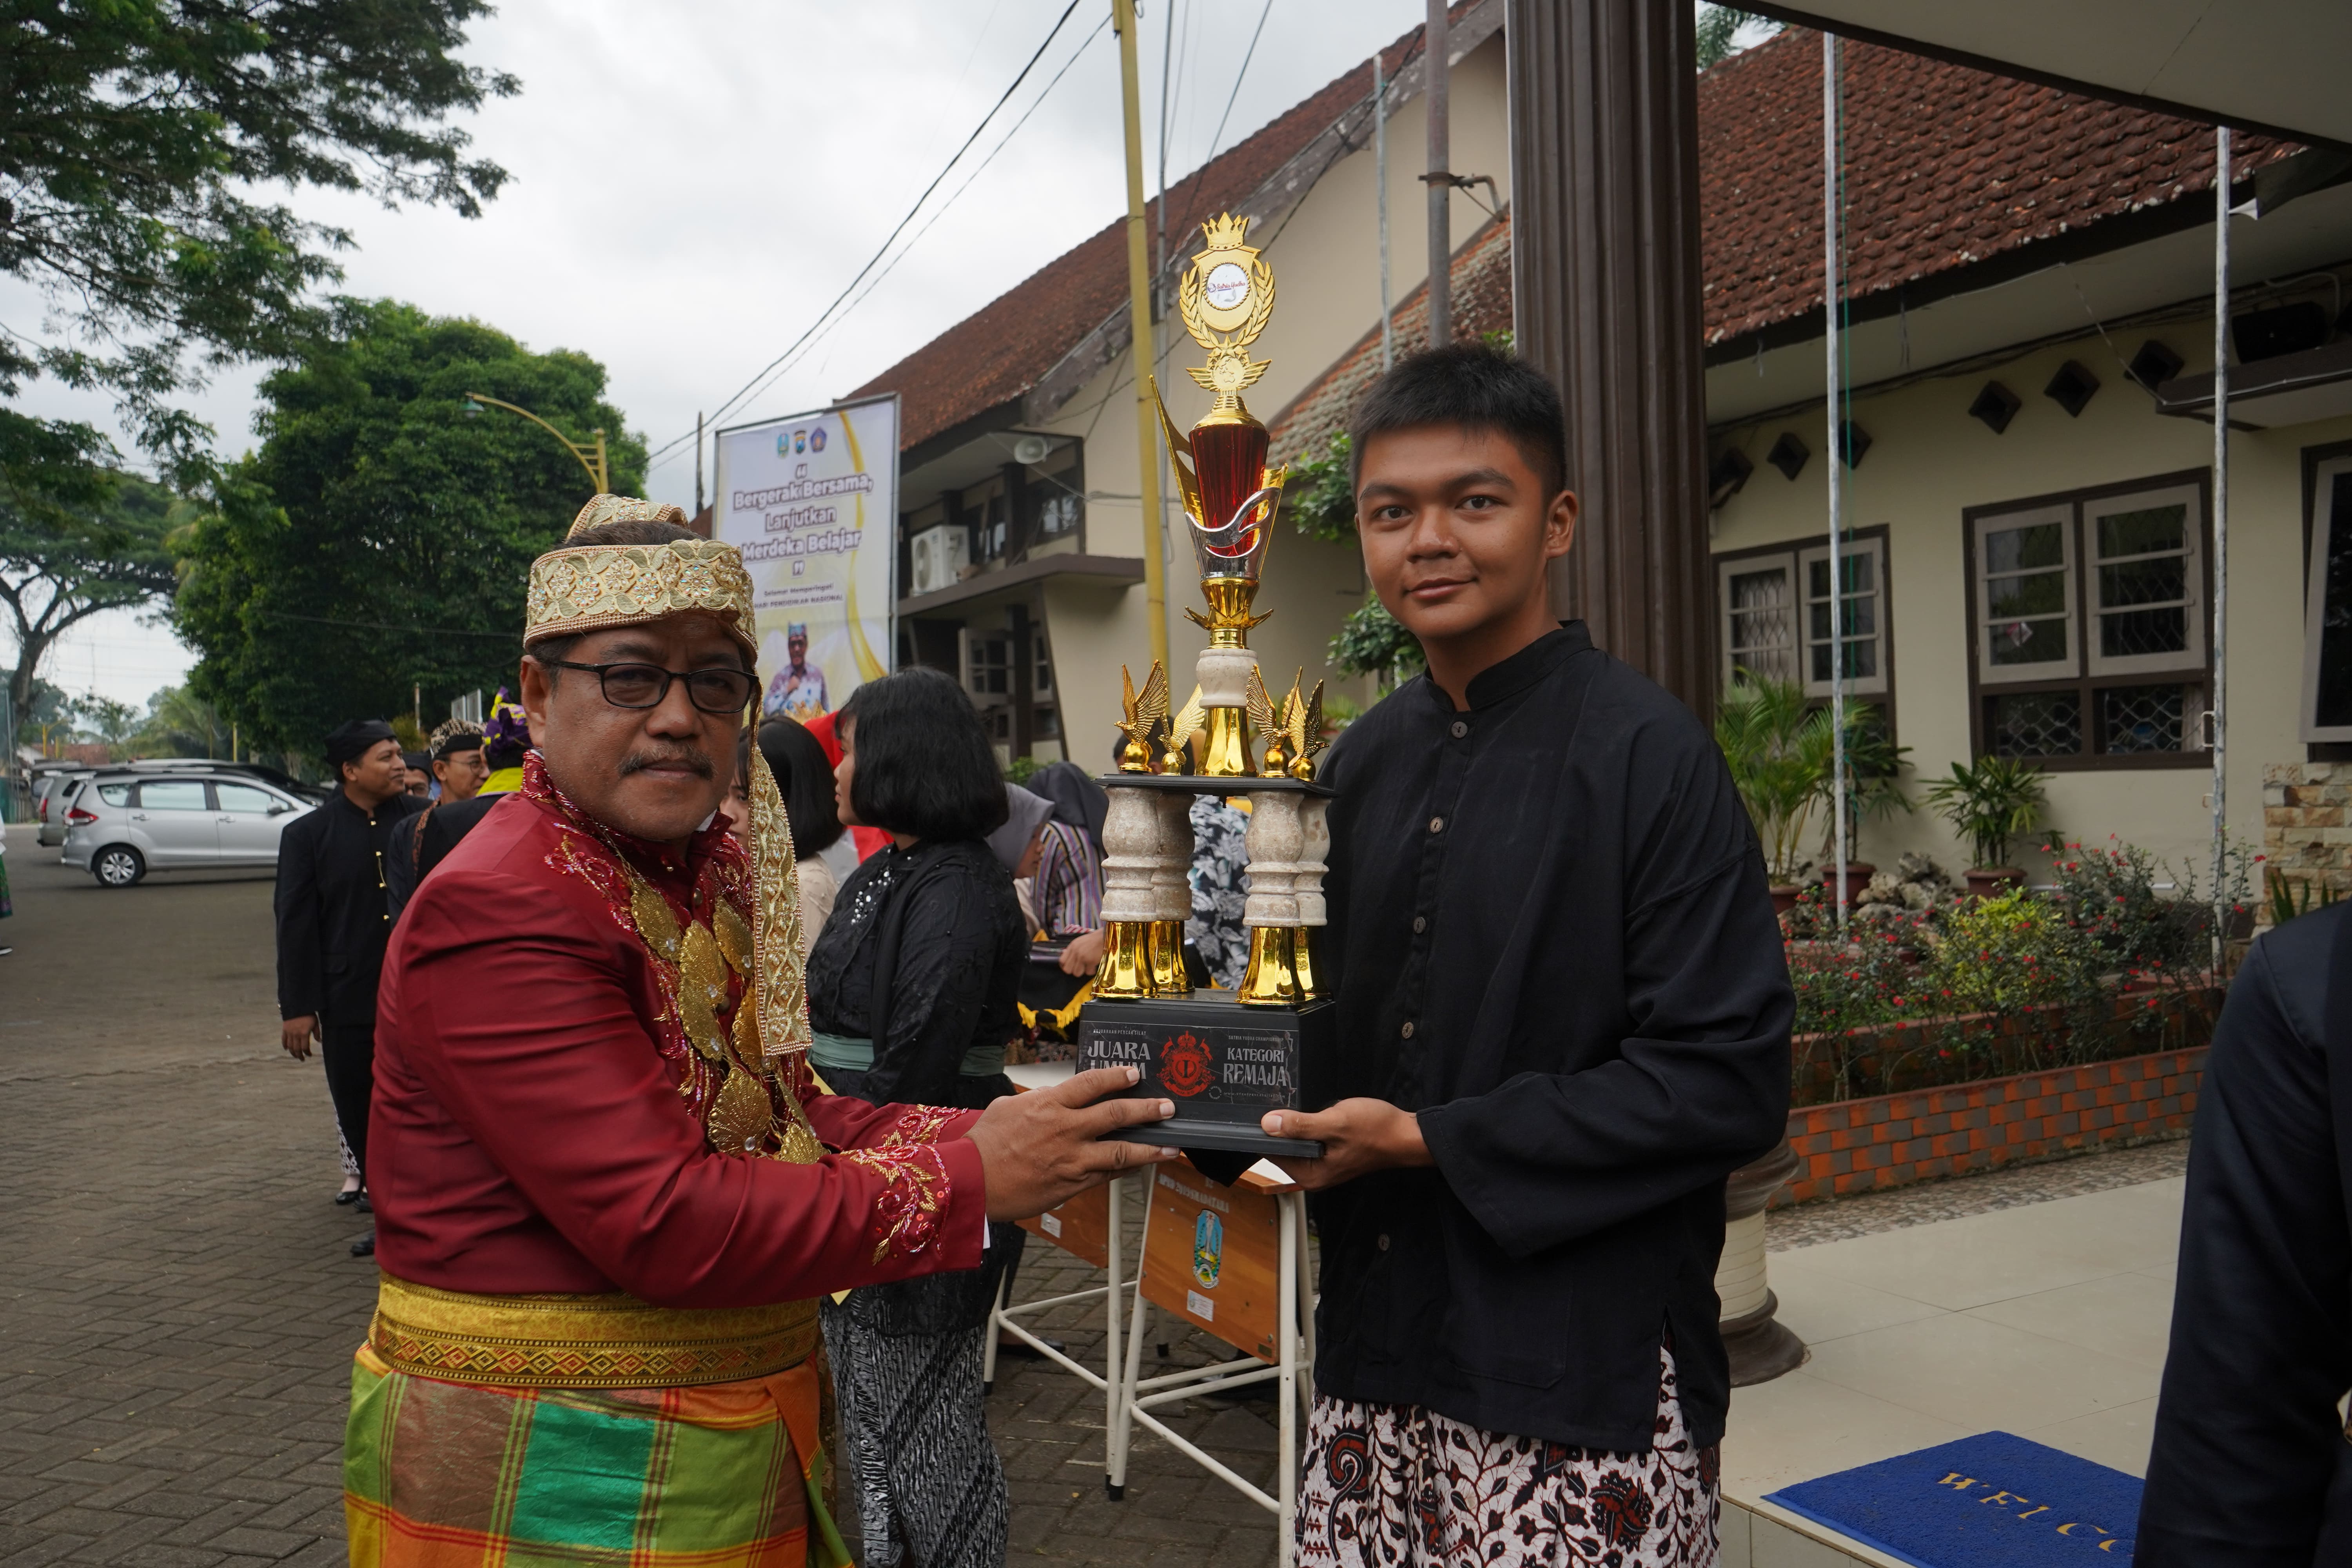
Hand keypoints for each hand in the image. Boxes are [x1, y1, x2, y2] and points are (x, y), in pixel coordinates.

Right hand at [281, 1015, 317, 1060]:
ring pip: (289, 1046)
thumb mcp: (315, 1023)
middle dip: (299, 1055)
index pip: (305, 1048)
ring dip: (292, 1052)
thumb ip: (316, 1033)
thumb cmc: (309, 1014)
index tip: (309, 1055)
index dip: (307, 1053)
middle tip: (302, 1059)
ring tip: (295, 1056)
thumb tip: (319, 1041)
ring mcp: (289, 1032)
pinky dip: (284, 1045)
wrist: (298, 1006)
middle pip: (296, 1049)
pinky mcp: (284, 1029)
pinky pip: (283, 1039)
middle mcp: (295, 1035)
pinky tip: (287, 1049)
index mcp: (304, 1034)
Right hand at [968, 1065, 1178, 1219]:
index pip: (1092, 1083)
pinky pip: (1106, 1176)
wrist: (972, 1181)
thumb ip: (1039, 1101)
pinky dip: (1125, 1170)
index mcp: (1049, 1104)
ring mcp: (1072, 1159)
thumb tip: (1055, 1098)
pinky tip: (1139, 1167)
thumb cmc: (985, 1143)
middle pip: (1116, 1114)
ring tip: (1171, 1146)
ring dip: (1149, 1148)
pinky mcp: (1072, 1185)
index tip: (1134, 1074)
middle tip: (1167, 1107)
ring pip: (1120, 1152)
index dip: (1117, 1077)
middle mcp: (1066, 1129)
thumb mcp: (1008, 1107)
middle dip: (1147, 1110)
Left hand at [1059, 928, 1106, 976]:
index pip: (1061, 961)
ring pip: (1077, 973)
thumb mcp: (1080, 941)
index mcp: (1072, 946)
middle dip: (1074, 970)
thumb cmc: (1094, 940)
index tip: (1070, 966)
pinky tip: (1094, 965)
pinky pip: (1088, 972)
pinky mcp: (1091, 961)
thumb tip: (1064, 953)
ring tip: (1088, 966)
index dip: (1065, 966)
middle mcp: (1075, 952)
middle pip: (1067, 970)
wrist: (1105, 937)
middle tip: (1080, 968)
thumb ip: (1072, 949)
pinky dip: (1092, 970)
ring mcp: (1082, 957)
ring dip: (1083, 971)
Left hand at [1261, 1098, 1429, 1189]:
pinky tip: (1308, 1110)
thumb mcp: (1334, 1123)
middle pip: (1283, 1149)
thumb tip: (1267, 1124)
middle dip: (1279, 1126)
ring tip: (1288, 1102)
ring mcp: (1324, 1165)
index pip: (1273, 1154)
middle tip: (1274, 1100)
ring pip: (1296, 1142)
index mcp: (1311, 1175)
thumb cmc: (1375, 1130)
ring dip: (1293, 1124)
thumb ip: (1300, 1125)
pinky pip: (1310, 1139)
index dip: (1265, 1132)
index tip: (1258, 1109)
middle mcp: (1315, 1175)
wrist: (1406, 1134)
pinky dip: (1307, 1125)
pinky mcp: (1332, 1153)